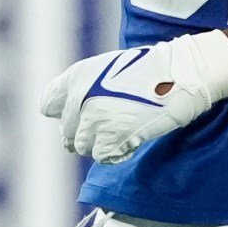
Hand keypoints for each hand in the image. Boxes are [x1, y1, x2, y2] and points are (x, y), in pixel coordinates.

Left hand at [41, 31, 227, 163]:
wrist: (180, 74)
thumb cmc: (150, 72)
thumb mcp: (109, 69)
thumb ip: (86, 90)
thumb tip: (73, 119)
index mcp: (77, 76)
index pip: (47, 104)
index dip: (63, 115)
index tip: (78, 119)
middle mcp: (80, 96)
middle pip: (68, 131)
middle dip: (84, 134)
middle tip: (110, 129)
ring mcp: (95, 118)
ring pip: (82, 146)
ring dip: (101, 144)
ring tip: (122, 133)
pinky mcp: (113, 136)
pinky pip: (102, 156)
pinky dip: (116, 154)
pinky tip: (131, 142)